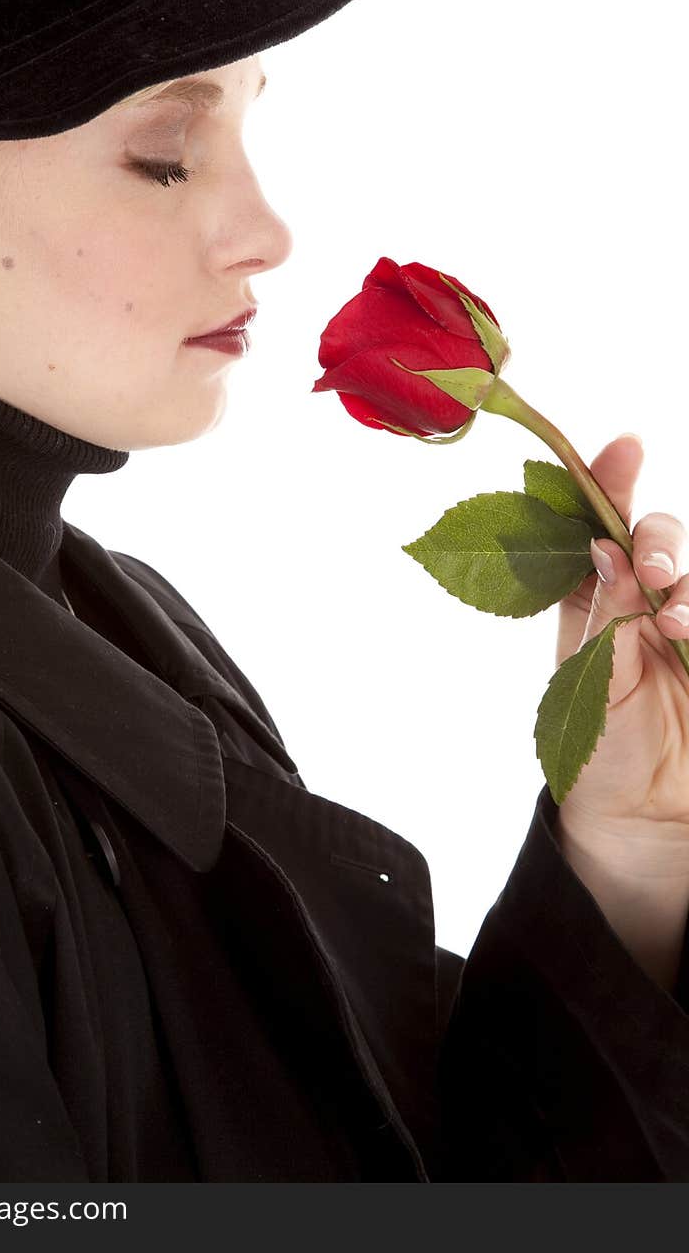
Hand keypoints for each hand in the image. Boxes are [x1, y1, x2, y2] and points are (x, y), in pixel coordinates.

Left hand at [555, 433, 688, 848]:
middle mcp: (646, 604)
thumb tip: (605, 546)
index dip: (612, 482)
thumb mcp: (589, 680)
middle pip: (664, 540)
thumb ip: (605, 614)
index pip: (606, 526)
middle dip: (662, 541)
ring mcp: (686, 626)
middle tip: (653, 569)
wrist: (640, 822)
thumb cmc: (597, 749)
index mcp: (597, 599)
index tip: (625, 448)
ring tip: (677, 624)